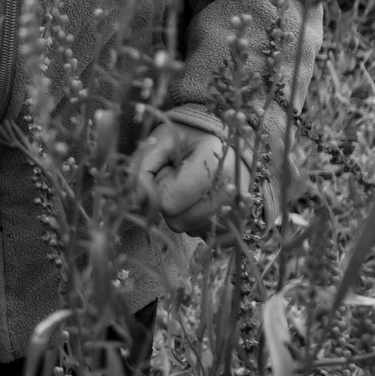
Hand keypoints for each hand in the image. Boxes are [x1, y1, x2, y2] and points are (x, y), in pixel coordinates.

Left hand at [134, 120, 250, 237]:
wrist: (224, 138)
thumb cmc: (189, 137)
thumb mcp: (161, 141)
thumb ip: (142, 168)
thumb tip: (131, 199)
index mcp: (212, 162)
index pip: (169, 201)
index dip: (155, 192)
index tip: (161, 174)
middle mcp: (231, 189)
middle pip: (179, 221)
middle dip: (167, 204)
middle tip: (176, 181)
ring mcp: (240, 209)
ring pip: (191, 230)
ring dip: (183, 214)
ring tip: (190, 189)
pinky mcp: (243, 221)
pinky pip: (210, 238)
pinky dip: (199, 224)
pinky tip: (200, 203)